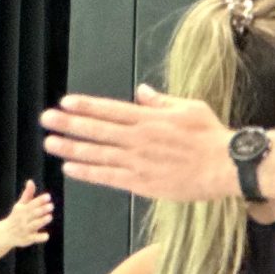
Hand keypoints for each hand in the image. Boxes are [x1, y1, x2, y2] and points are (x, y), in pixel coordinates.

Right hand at [1, 178, 54, 247]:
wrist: (4, 234)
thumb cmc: (15, 217)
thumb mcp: (20, 205)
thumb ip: (28, 194)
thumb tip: (31, 181)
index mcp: (21, 210)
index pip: (31, 204)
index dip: (39, 200)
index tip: (48, 196)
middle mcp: (22, 219)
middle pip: (33, 214)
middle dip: (41, 210)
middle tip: (51, 206)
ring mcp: (24, 229)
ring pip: (33, 225)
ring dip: (41, 221)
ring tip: (49, 217)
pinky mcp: (26, 239)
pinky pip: (33, 238)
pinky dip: (39, 237)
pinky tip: (46, 236)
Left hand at [42, 86, 236, 201]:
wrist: (227, 166)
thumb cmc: (211, 136)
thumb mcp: (190, 108)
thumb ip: (161, 101)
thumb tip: (141, 91)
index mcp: (150, 119)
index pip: (111, 110)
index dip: (86, 106)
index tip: (65, 103)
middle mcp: (139, 138)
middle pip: (97, 129)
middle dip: (69, 124)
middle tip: (46, 119)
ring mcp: (138, 161)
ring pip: (97, 153)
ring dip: (71, 147)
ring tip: (50, 142)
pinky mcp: (141, 182)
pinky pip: (107, 176)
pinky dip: (87, 172)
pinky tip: (69, 167)